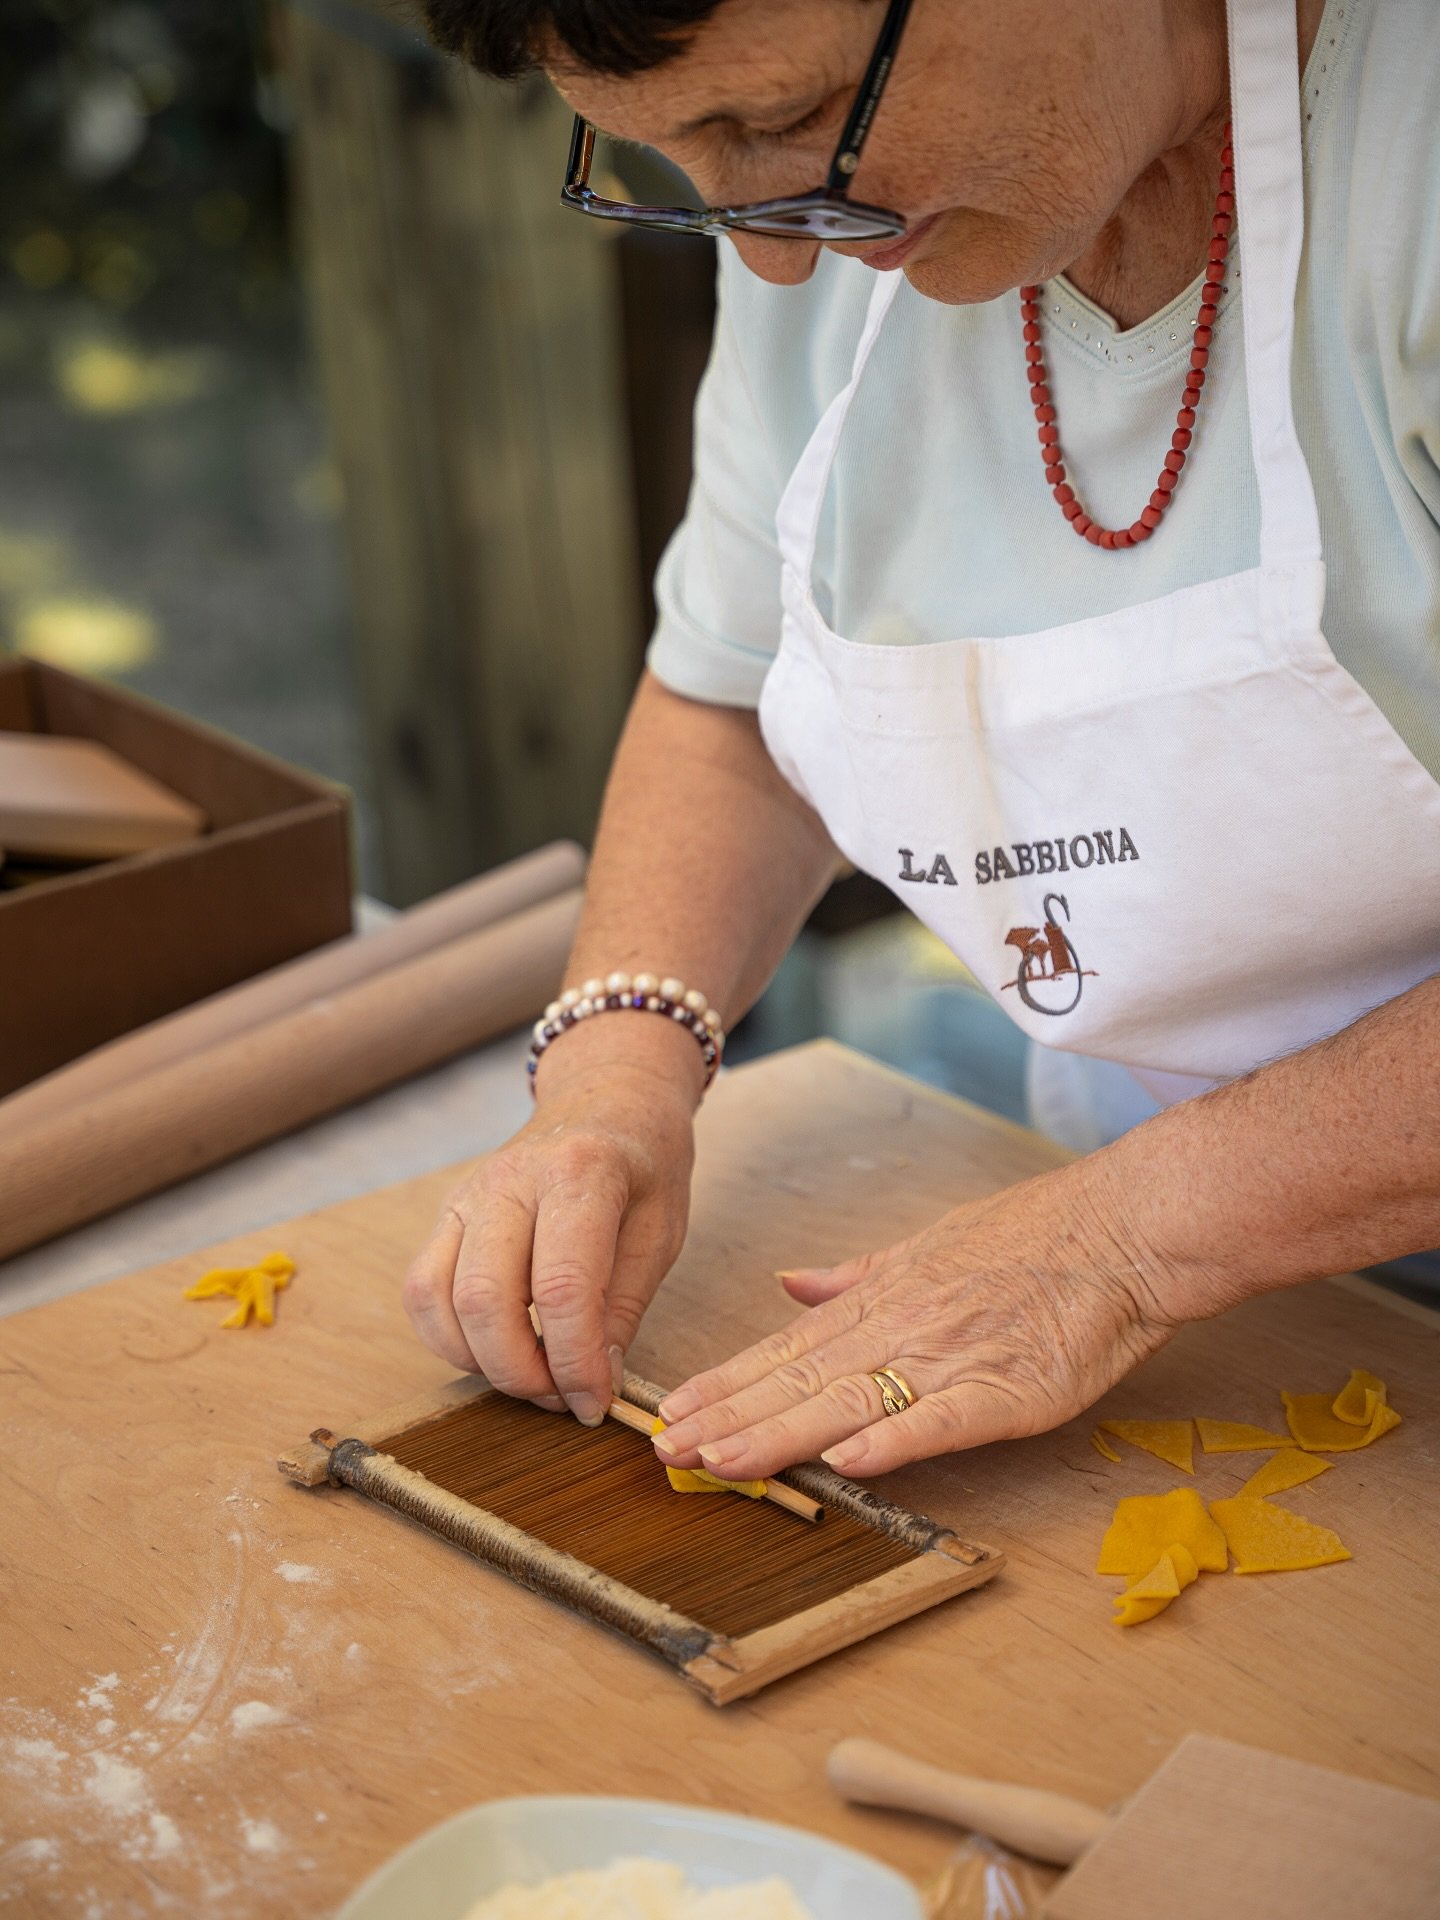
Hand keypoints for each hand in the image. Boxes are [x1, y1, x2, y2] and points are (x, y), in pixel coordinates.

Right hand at [402, 1019, 699, 1424]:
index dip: (574, 1363)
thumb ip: (622, 1308)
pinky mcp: (445, 1212)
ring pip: (438, 1299)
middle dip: (521, 1372)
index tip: (594, 1403)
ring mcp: (468, 1194)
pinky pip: (421, 1289)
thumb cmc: (643, 1164)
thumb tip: (591, 1383)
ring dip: (480, 1361)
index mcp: (580, 1174)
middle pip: (486, 1299)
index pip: (562, 1289)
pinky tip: (494, 1350)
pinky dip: (449, 1337)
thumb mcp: (661, 1232)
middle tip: (561, 1398)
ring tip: (532, 1376)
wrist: (607, 1099)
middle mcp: (511, 1179)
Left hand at [651, 1161, 1186, 1479]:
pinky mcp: (1009, 1389)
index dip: (726, 1384)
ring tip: (721, 1461)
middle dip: (729, 1418)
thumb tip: (790, 1283)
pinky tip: (848, 1463)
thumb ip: (856, 1277)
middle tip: (664, 1450)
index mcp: (883, 1301)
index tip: (671, 1412)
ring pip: (850, 1400)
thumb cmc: (1035, 1237)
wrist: (1123, 1230)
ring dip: (781, 1432)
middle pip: (800, 1380)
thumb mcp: (928, 1244)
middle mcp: (903, 1328)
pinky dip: (895, 1439)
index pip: (787, 1349)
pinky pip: (942, 1419)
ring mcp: (952, 1358)